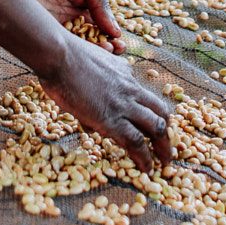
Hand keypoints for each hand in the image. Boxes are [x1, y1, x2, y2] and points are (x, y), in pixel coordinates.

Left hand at [14, 0, 123, 46]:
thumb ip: (101, 6)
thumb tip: (117, 32)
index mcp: (87, 14)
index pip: (101, 34)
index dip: (111, 42)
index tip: (120, 46)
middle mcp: (71, 23)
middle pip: (87, 45)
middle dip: (100, 51)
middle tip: (108, 51)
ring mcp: (54, 24)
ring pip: (71, 46)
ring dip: (84, 52)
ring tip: (94, 51)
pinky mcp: (38, 22)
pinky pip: (50, 39)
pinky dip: (62, 46)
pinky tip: (74, 48)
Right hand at [38, 40, 171, 174]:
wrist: (58, 55)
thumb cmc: (62, 55)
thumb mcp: (87, 61)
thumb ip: (93, 79)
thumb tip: (90, 94)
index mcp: (123, 72)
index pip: (142, 94)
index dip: (147, 110)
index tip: (146, 122)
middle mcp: (130, 88)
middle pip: (160, 110)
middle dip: (167, 129)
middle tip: (166, 145)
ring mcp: (123, 104)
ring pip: (157, 127)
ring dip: (163, 146)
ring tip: (165, 162)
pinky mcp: (112, 120)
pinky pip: (137, 142)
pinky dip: (145, 158)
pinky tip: (147, 169)